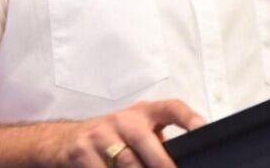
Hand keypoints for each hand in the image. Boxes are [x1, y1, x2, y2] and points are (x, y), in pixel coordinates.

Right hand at [52, 99, 205, 167]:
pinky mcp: (82, 151)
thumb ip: (158, 143)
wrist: (66, 140)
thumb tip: (185, 161)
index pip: (171, 108)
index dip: (188, 117)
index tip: (203, 128)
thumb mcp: (136, 133)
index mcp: (143, 113)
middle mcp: (123, 120)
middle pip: (145, 140)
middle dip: (161, 163)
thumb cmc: (113, 139)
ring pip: (126, 162)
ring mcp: (101, 134)